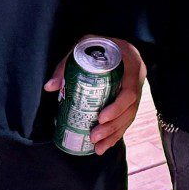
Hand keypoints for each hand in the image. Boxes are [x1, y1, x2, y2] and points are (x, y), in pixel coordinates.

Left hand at [45, 37, 144, 155]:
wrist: (116, 42)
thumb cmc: (98, 44)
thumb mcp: (83, 46)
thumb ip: (66, 65)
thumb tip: (50, 87)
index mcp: (130, 64)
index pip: (129, 90)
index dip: (117, 107)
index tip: (100, 118)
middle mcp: (137, 79)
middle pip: (130, 108)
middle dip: (112, 126)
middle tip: (94, 136)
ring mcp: (137, 89)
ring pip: (130, 117)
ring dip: (114, 134)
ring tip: (98, 147)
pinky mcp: (132, 99)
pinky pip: (127, 119)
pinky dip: (117, 133)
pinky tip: (105, 146)